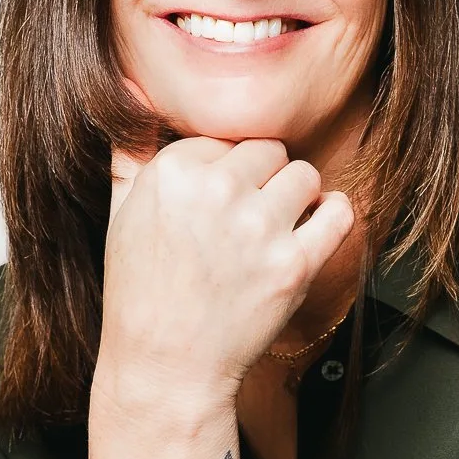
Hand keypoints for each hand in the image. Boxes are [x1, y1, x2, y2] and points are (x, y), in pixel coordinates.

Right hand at [101, 136, 353, 411]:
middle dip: (261, 181)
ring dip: (296, 198)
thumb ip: (131, 150)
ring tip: (272, 230)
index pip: (222, 140)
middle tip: (244, 222)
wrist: (166, 368)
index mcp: (172, 171)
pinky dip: (332, 217)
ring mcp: (259, 228)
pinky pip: (338, 214)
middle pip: (269, 150)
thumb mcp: (119, 215)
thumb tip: (134, 90)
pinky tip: (313, 229)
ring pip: (305, 175)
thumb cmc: (141, 295)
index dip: (222, 173)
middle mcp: (217, 190)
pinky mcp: (294, 264)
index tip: (213, 207)